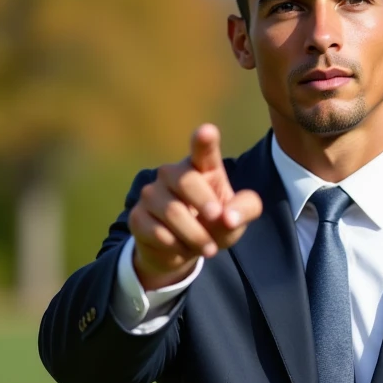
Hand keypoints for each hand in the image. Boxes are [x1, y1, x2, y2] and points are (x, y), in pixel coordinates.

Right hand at [129, 124, 261, 288]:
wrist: (184, 251)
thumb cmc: (216, 224)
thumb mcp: (238, 218)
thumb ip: (245, 210)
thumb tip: (228, 218)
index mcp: (203, 166)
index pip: (203, 148)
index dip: (204, 140)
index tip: (207, 132)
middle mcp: (173, 173)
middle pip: (186, 181)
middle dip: (205, 204)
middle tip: (220, 221)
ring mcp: (151, 193)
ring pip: (173, 212)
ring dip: (196, 236)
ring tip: (209, 248)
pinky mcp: (137, 216)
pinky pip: (158, 232)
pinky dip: (177, 247)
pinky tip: (183, 248)